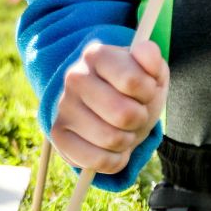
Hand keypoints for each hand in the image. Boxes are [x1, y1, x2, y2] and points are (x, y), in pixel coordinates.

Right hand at [50, 40, 167, 174]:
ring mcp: (64, 107)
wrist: (108, 108)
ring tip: (122, 129)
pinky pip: (98, 161)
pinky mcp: (58, 135)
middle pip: (124, 115)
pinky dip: (115, 160)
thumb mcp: (150, 72)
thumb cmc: (132, 90)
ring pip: (112, 140)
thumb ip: (151, 58)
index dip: (149, 92)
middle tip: (134, 113)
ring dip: (128, 140)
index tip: (144, 90)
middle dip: (139, 119)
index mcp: (96, 55)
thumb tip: (145, 50)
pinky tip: (112, 148)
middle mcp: (74, 77)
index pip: (132, 81)